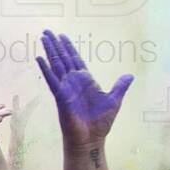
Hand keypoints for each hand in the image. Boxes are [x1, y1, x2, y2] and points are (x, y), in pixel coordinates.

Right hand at [33, 30, 131, 151]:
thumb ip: (120, 86)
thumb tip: (130, 75)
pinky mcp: (60, 96)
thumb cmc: (101, 122)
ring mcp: (65, 88)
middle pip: (63, 58)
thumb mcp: (114, 100)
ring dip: (49, 51)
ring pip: (56, 65)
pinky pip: (51, 80)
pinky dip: (45, 69)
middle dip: (56, 44)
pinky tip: (39, 58)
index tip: (62, 36)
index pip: (75, 59)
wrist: (92, 138)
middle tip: (47, 31)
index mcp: (85, 80)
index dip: (68, 47)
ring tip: (43, 38)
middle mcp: (73, 82)